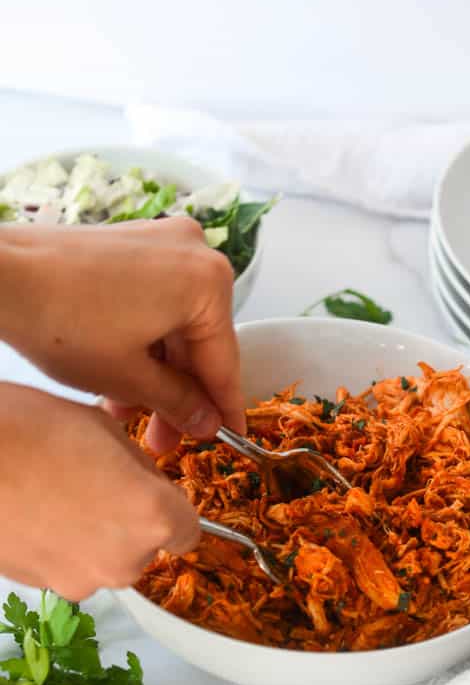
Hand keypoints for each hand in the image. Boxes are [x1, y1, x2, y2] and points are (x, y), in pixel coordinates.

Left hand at [0, 218, 244, 452]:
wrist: (0, 275)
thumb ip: (179, 403)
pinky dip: (142, 340)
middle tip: (166, 440)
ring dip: (156, 372)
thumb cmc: (63, 321)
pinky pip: (154, 301)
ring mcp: (163, 243)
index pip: (223, 361)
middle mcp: (195, 252)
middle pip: (198, 340)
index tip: (232, 438)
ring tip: (130, 416)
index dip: (224, 408)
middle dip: (179, 394)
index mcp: (208, 282)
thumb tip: (208, 422)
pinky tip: (121, 380)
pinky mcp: (132, 244)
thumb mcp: (129, 378)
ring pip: (173, 323)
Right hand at [0, 384, 199, 599]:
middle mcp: (123, 561)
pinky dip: (60, 544)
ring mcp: (78, 580)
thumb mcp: (103, 428)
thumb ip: (138, 465)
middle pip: (146, 547)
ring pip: (105, 559)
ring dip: (94, 534)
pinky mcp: (40, 587)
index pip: (189, 530)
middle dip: (130, 519)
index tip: (155, 492)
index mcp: (150, 516)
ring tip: (58, 492)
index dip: (172, 509)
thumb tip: (146, 480)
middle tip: (97, 480)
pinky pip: (67, 564)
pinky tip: (35, 509)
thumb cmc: (29, 429)